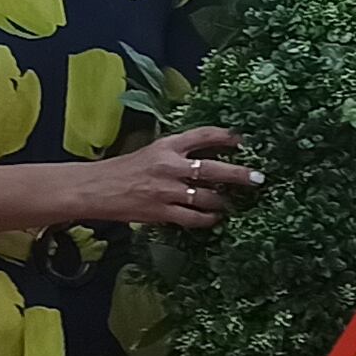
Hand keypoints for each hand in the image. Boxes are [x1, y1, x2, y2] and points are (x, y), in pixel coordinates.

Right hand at [86, 124, 251, 228]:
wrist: (96, 188)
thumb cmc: (124, 169)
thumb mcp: (152, 152)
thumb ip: (178, 153)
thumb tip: (209, 157)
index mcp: (167, 145)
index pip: (203, 135)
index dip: (227, 137)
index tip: (243, 141)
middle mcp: (170, 165)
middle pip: (214, 169)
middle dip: (240, 174)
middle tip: (258, 178)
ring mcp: (167, 190)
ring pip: (208, 197)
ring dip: (224, 201)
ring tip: (233, 203)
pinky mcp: (162, 212)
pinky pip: (194, 218)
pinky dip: (208, 219)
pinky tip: (215, 218)